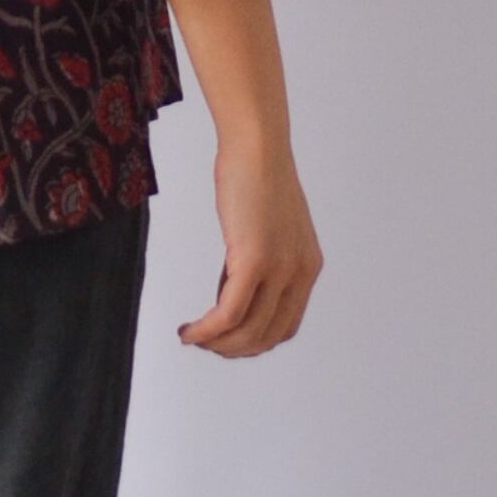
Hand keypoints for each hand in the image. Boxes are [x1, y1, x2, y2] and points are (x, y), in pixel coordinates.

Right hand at [176, 139, 322, 356]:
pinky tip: (190, 331)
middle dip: (233, 349)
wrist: (257, 148)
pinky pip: (229, 312)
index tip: (223, 340)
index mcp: (307, 268)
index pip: (285, 326)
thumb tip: (230, 289)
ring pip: (249, 330)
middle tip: (203, 345)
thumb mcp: (264, 227)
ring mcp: (280, 269)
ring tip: (192, 338)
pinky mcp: (254, 261)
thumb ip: (255, 260)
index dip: (252, 341)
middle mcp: (300, 274)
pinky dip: (207, 330)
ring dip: (218, 344)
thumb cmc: (255, 176)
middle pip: (267, 335)